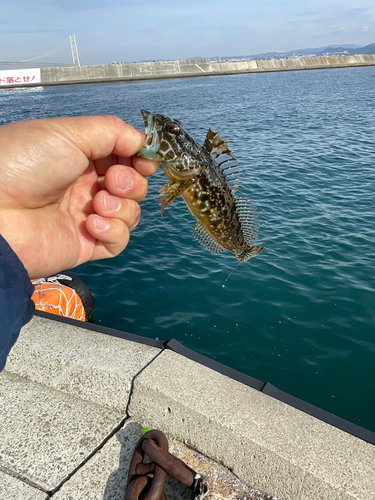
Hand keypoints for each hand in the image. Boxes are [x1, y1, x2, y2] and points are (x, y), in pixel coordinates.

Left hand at [0, 115, 158, 277]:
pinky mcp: (86, 244)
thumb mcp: (68, 133)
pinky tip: (91, 224)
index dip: (140, 159)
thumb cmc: (21, 164)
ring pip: (130, 213)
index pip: (125, 158)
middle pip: (133, 186)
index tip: (146, 160)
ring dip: (122, 207)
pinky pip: (118, 242)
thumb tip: (143, 141)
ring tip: (96, 203)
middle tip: (113, 181)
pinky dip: (113, 231)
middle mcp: (86, 186)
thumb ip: (113, 132)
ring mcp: (86, 216)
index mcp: (81, 157)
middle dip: (131, 182)